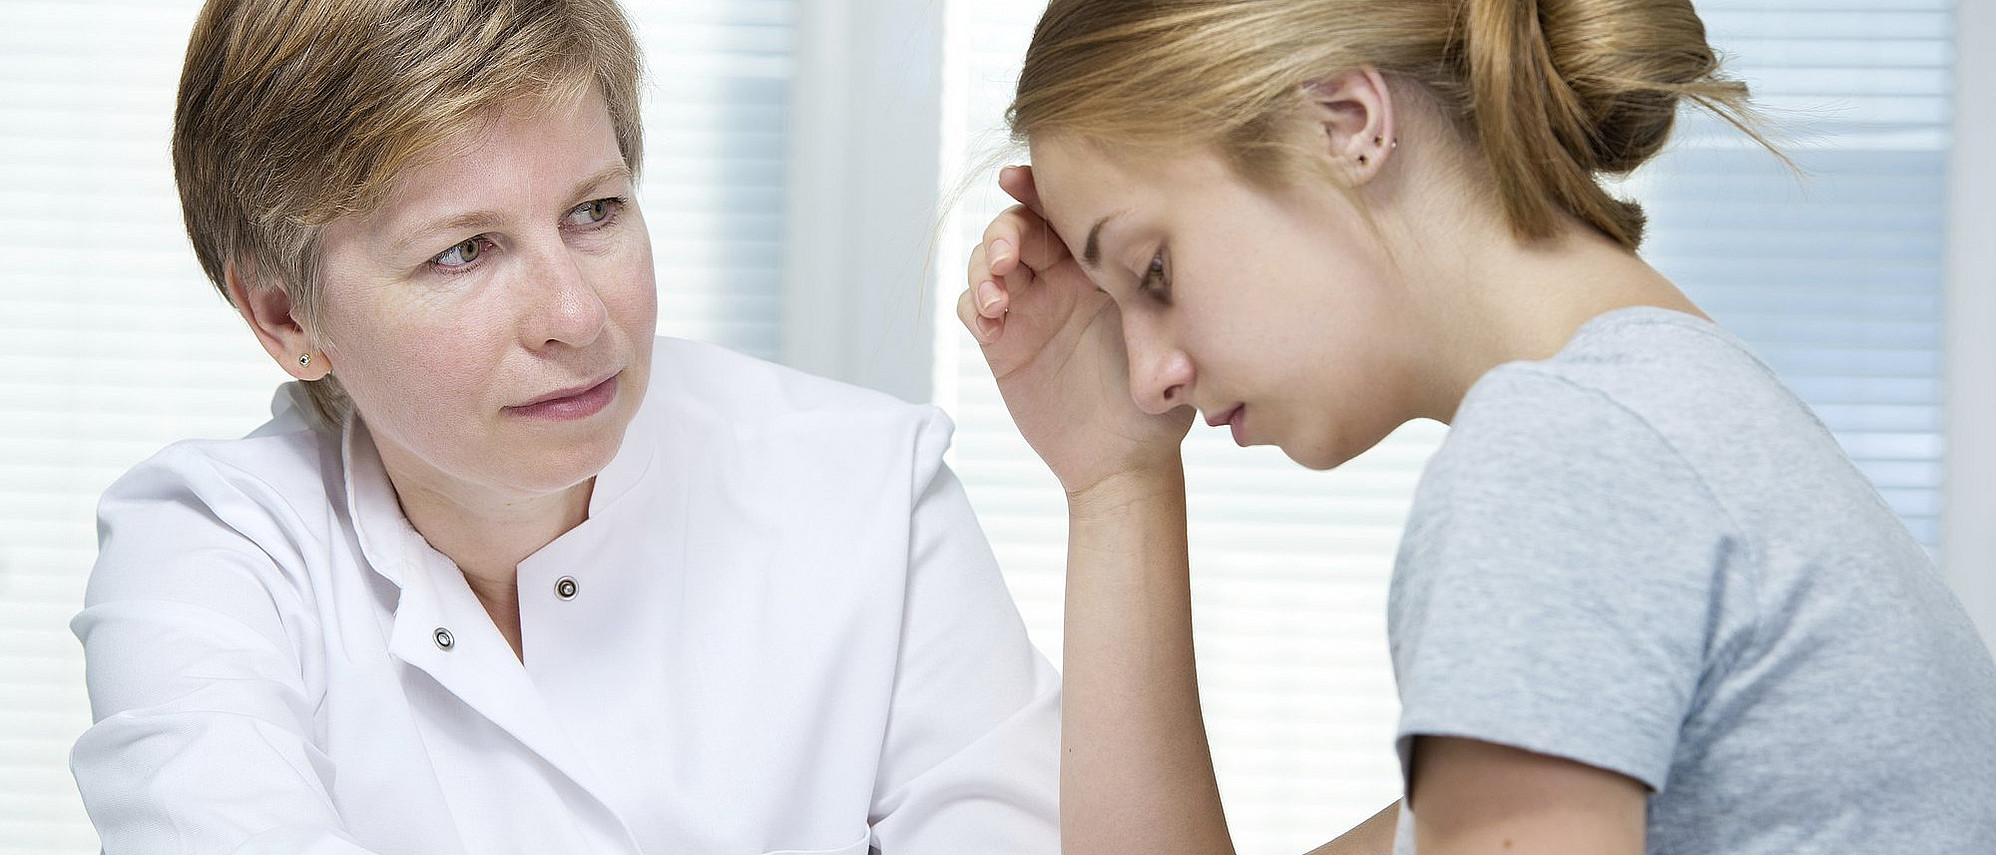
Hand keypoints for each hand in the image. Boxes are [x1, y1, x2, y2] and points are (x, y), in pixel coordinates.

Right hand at [956, 166, 1192, 495]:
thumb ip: (1150, 299)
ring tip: (998, 302)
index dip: (1036, 188)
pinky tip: (991, 324)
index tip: (1015, 179)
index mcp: (1101, 266)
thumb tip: (1156, 260)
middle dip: (1003, 231)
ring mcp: (1030, 309)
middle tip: (1006, 258)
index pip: (1064, 212)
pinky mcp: (1003, 343)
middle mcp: (1062, 279)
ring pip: (988, 262)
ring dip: (982, 268)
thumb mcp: (1164, 342)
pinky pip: (973, 308)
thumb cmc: (1157, 401)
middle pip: (1018, 226)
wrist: (1126, 460)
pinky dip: (973, 305)